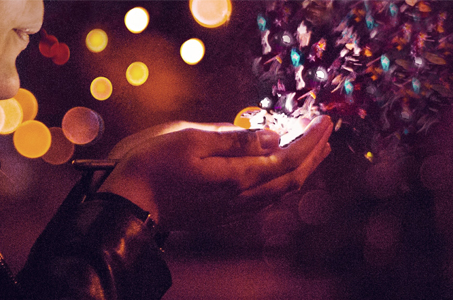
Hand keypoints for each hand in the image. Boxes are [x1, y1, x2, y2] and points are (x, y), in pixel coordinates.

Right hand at [97, 116, 332, 230]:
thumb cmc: (152, 165)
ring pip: (280, 191)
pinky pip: (264, 198)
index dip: (311, 139)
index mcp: (238, 176)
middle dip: (314, 154)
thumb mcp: (191, 138)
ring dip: (301, 169)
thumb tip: (274, 136)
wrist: (125, 205)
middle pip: (291, 178)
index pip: (288, 158)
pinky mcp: (221, 213)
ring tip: (313, 151)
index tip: (325, 120)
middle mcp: (241, 197)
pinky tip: (279, 172)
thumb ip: (235, 139)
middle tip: (326, 133)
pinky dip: (281, 181)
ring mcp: (232, 208)